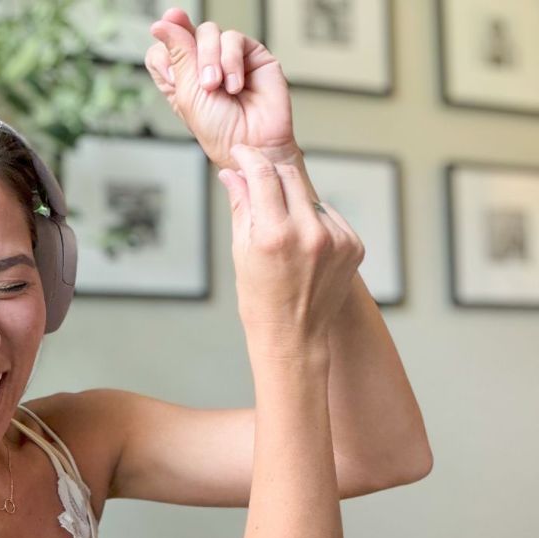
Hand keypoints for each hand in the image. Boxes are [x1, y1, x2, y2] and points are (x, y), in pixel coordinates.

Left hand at [146, 9, 297, 169]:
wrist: (252, 143)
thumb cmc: (220, 131)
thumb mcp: (187, 94)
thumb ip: (177, 55)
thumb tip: (161, 24)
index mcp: (181, 79)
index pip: (162, 49)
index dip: (163, 52)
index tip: (169, 68)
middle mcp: (202, 65)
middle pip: (186, 33)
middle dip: (193, 56)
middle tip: (205, 84)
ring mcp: (226, 58)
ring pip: (209, 32)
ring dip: (212, 60)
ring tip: (218, 87)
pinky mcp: (250, 54)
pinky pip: (234, 39)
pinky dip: (231, 61)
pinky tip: (235, 85)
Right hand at [219, 145, 365, 355]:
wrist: (293, 335)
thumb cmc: (260, 298)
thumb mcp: (241, 250)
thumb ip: (241, 205)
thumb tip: (233, 173)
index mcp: (274, 235)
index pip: (263, 175)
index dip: (250, 158)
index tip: (243, 154)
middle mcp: (309, 233)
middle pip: (289, 176)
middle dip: (271, 172)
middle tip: (257, 178)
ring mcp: (336, 239)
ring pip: (310, 195)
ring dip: (292, 198)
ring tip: (280, 226)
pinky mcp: (354, 245)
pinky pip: (329, 215)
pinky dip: (313, 219)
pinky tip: (302, 243)